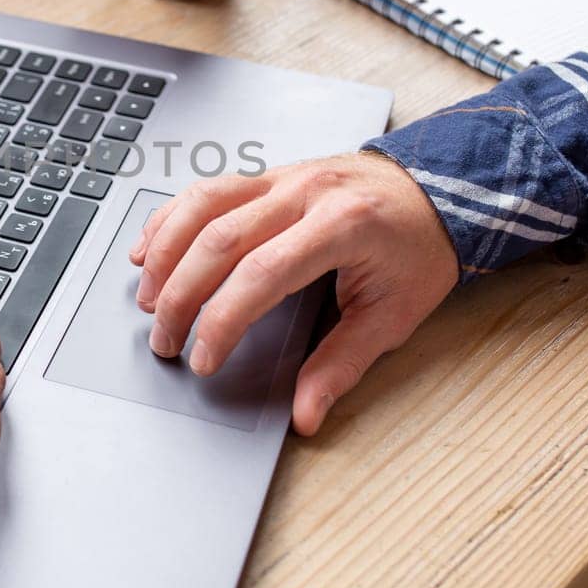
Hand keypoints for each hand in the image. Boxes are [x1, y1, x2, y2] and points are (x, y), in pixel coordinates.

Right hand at [130, 153, 456, 434]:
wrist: (440, 191)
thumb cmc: (419, 249)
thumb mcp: (394, 316)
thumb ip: (342, 365)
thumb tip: (306, 414)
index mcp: (341, 226)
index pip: (261, 274)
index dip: (222, 321)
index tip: (204, 359)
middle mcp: (305, 192)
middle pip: (219, 240)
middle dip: (180, 296)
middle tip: (165, 341)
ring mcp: (282, 176)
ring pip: (202, 204)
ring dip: (166, 253)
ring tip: (147, 298)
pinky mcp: (268, 174)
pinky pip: (207, 188)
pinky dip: (171, 218)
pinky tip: (151, 249)